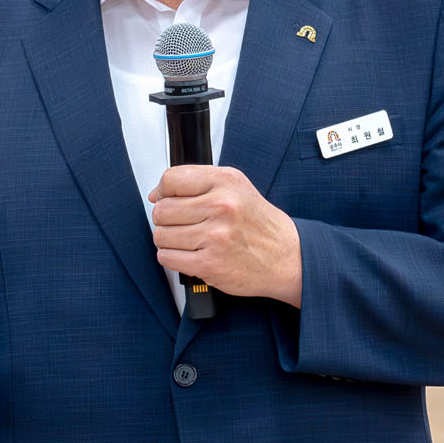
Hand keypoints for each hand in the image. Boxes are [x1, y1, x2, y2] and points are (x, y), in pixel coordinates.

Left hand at [149, 166, 302, 307]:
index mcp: (226, 182)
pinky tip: (190, 254)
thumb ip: (197, 183)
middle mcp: (221, 206)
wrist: (287, 256)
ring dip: (169, 240)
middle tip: (181, 224)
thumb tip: (156, 194)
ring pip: (161, 235)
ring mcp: (215, 236)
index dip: (163, 191)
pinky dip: (173, 258)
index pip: (171, 179)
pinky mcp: (210, 263)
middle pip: (162, 210)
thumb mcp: (236, 188)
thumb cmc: (259, 224)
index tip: (167, 199)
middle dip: (166, 219)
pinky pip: (167, 258)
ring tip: (189, 240)